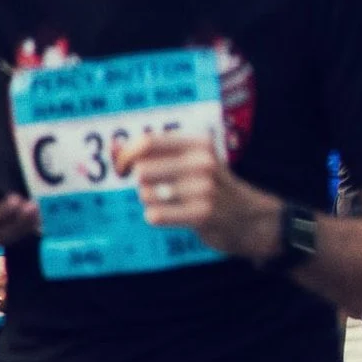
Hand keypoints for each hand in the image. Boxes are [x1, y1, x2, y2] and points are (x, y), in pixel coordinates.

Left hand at [123, 130, 278, 261]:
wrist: (249, 219)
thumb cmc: (210, 187)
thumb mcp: (189, 161)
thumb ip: (151, 153)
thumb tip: (112, 149)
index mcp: (200, 143)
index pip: (147, 142)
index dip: (126, 156)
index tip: (121, 168)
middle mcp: (204, 162)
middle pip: (142, 170)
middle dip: (143, 183)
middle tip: (158, 189)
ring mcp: (204, 189)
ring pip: (146, 194)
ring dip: (153, 201)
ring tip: (174, 203)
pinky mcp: (202, 214)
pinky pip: (155, 215)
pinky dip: (158, 217)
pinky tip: (174, 216)